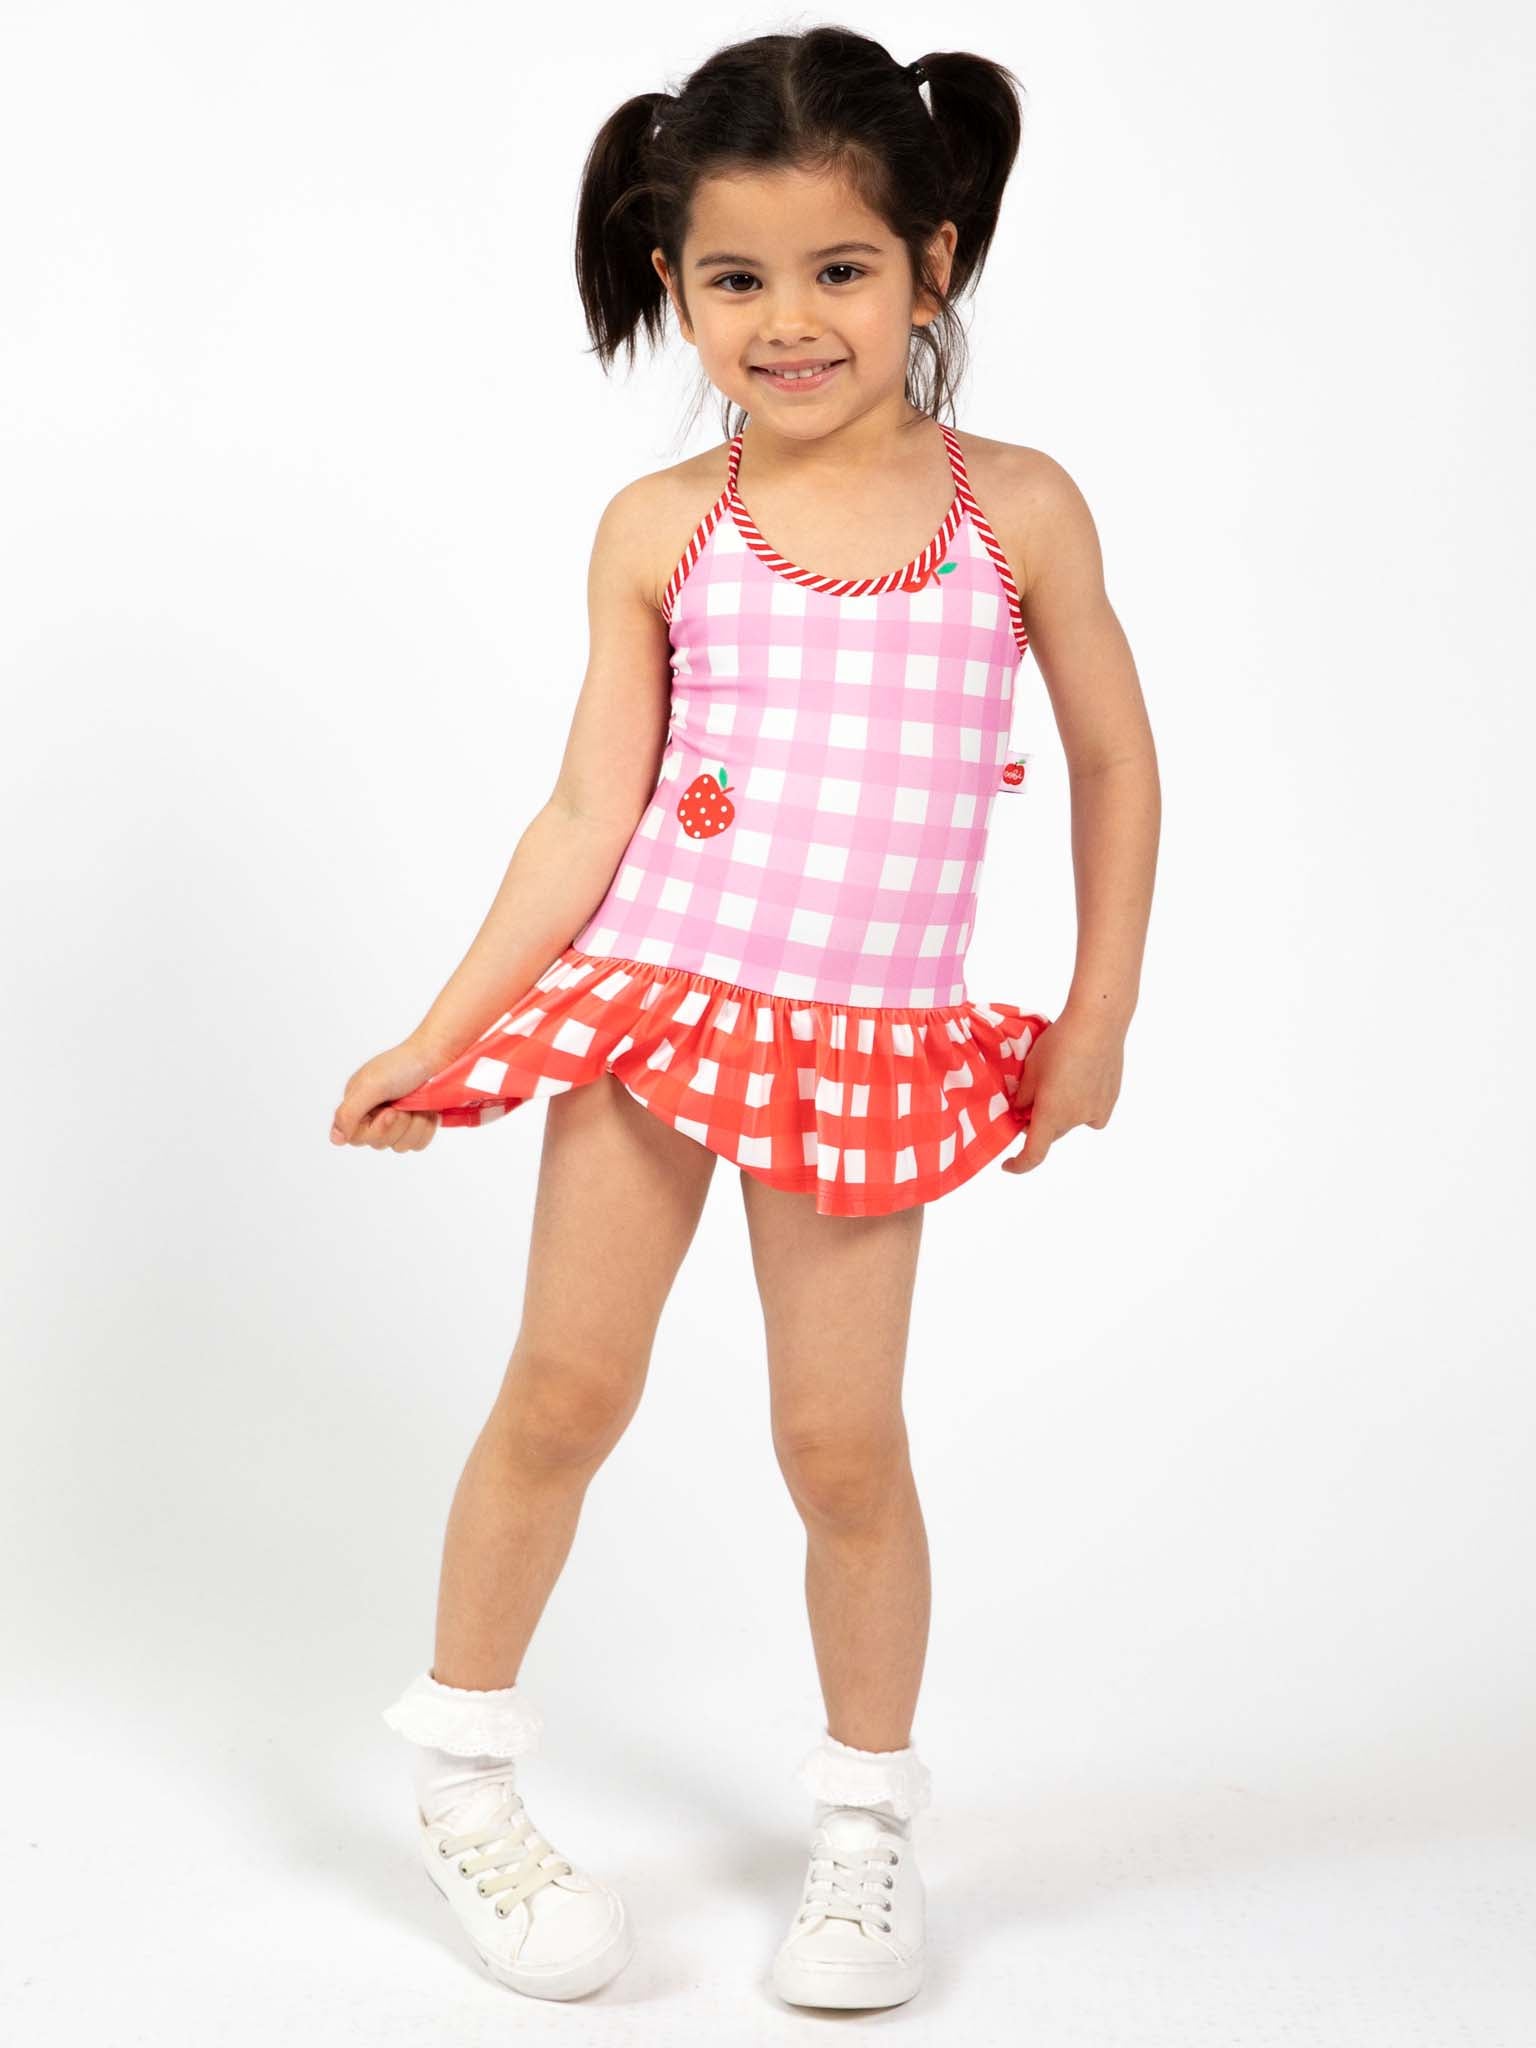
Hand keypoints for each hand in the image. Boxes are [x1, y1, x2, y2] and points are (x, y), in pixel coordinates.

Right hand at [330, 1038, 445, 1152]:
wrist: (436, 1056)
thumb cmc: (403, 1065)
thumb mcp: (371, 1086)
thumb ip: (349, 1112)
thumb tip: (335, 1139)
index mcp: (358, 1103)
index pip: (356, 1137)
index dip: (376, 1130)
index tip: (391, 1112)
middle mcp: (374, 1113)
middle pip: (380, 1143)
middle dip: (399, 1124)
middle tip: (405, 1103)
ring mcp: (397, 1120)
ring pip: (401, 1145)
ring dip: (415, 1124)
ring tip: (418, 1103)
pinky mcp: (416, 1124)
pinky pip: (418, 1143)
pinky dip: (426, 1128)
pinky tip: (428, 1111)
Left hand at [1001, 1006, 1124, 1174]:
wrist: (1098, 1023)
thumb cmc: (1059, 1043)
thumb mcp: (1030, 1069)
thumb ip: (1023, 1098)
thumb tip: (1021, 1113)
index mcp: (1051, 1114)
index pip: (1034, 1154)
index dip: (1019, 1164)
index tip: (1008, 1164)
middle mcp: (1075, 1119)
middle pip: (1052, 1132)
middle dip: (1039, 1122)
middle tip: (1031, 1098)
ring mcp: (1096, 1111)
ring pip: (1072, 1122)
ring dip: (1062, 1112)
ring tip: (1061, 1079)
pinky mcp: (1110, 1100)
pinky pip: (1091, 1114)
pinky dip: (1082, 1106)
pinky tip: (1081, 1083)